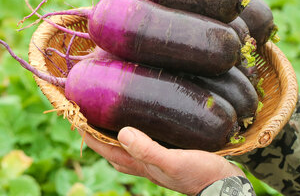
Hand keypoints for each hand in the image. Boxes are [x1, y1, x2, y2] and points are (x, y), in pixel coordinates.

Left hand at [80, 127, 245, 195]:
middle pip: (111, 150)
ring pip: (127, 149)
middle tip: (90, 111)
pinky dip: (137, 134)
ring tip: (113, 114)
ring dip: (114, 134)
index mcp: (141, 165)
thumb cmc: (201, 174)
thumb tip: (121, 132)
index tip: (73, 114)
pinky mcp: (170, 156)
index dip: (87, 133)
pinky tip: (147, 122)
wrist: (226, 187)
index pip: (104, 148)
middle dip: (97, 133)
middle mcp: (144, 165)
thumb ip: (148, 150)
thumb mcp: (174, 161)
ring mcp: (157, 163)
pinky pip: (145, 145)